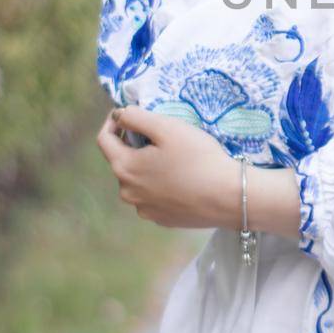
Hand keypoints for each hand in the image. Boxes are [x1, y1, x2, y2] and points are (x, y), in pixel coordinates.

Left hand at [96, 105, 236, 228]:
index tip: (126, 112)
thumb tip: (119, 115)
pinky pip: (153, 197)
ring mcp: (144, 210)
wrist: (229, 197)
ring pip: (138, 181)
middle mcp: (128, 193)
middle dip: (134, 145)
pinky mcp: (162, 220)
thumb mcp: (167, 127)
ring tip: (173, 158)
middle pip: (122, 161)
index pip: (104, 140)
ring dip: (147, 167)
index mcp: (124, 167)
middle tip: (160, 135)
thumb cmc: (198, 158)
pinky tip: (182, 179)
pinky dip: (160, 185)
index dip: (112, 121)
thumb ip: (136, 117)